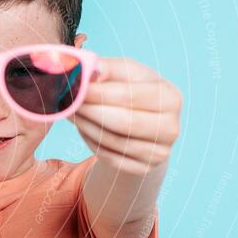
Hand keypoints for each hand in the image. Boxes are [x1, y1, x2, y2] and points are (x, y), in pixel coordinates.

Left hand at [69, 57, 181, 174]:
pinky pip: (109, 157)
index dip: (96, 92)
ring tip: (71, 111)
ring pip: (112, 140)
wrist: (144, 124)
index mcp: (170, 97)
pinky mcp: (144, 168)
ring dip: (86, 125)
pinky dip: (91, 141)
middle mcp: (171, 127)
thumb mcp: (124, 74)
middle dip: (89, 110)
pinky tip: (84, 127)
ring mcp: (159, 152)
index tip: (71, 86)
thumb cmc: (132, 91)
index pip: (127, 95)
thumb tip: (88, 71)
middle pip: (122, 121)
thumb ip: (106, 68)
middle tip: (66, 101)